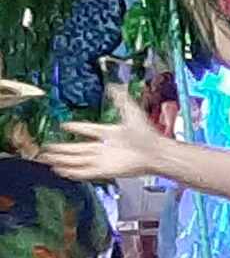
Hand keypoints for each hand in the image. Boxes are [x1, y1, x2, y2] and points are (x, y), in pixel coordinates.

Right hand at [37, 87, 163, 182]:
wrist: (155, 153)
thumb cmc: (147, 135)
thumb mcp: (132, 112)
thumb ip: (121, 99)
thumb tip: (114, 85)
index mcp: (110, 133)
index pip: (88, 129)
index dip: (76, 127)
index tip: (64, 125)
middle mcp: (104, 147)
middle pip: (76, 148)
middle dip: (60, 149)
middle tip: (45, 148)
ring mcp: (103, 159)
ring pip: (76, 160)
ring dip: (61, 160)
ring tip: (46, 159)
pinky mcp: (104, 171)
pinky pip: (83, 172)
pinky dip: (71, 171)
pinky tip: (60, 170)